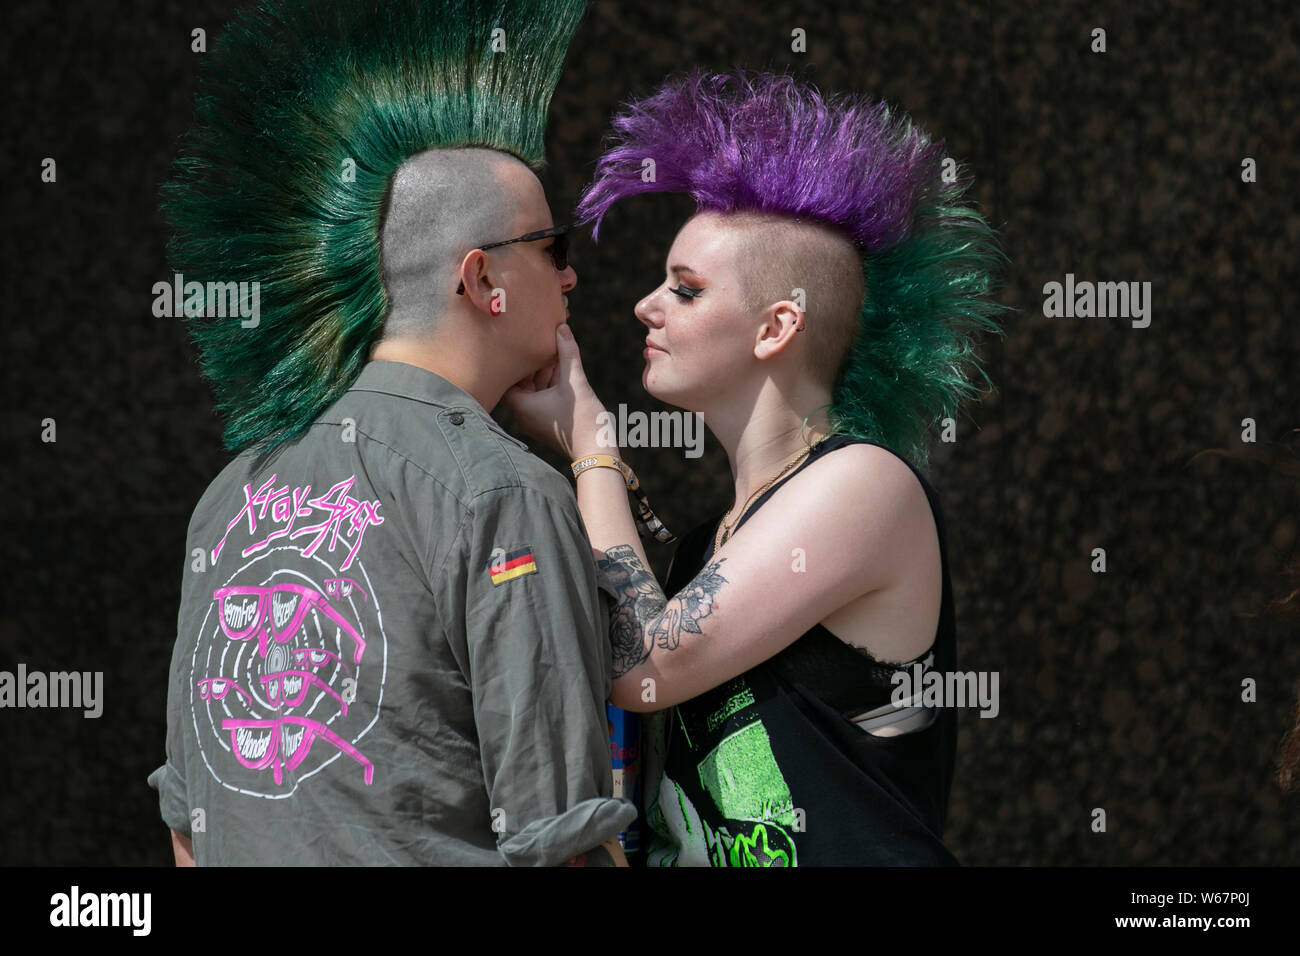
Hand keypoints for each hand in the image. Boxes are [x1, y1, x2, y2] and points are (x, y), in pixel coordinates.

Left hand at [502, 325, 613, 458]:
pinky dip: (552, 384)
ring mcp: (537, 419)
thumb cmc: (583, 421)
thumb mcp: (575, 382)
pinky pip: (545, 398)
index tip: (523, 344)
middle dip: (532, 364)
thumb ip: (567, 353)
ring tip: (555, 352)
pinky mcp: (549, 422)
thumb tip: (562, 327)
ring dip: (544, 372)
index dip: (515, 360)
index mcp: (522, 406)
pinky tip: (564, 368)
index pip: (507, 377)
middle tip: (541, 343)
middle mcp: (524, 414)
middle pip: (521, 382)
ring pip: (535, 389)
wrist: (597, 454)